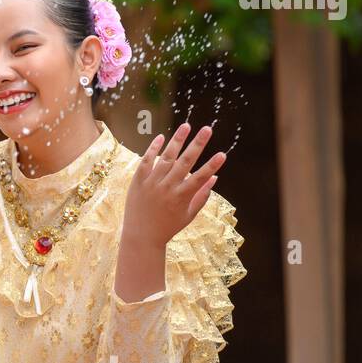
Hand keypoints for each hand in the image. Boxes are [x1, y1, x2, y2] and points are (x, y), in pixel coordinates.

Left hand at [122, 123, 226, 247]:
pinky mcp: (138, 181)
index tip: (223, 154)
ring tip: (186, 126)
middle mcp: (167, 187)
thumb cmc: (168, 226)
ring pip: (166, 157)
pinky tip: (161, 137)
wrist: (141, 236)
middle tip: (207, 129)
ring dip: (177, 140)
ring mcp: (152, 183)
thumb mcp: (188, 215)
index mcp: (182, 197)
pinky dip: (153, 149)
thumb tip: (215, 177)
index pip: (200, 177)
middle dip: (197, 144)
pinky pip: (146, 161)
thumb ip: (202, 196)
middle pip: (185, 162)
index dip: (212, 165)